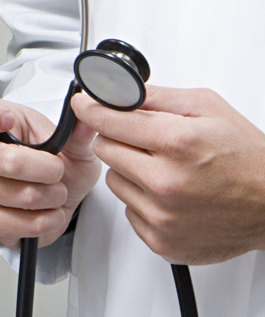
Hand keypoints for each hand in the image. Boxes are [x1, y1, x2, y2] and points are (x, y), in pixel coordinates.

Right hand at [0, 93, 100, 248]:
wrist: (62, 197)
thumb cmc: (58, 164)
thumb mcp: (74, 143)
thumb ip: (78, 128)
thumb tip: (83, 106)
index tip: (7, 120)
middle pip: (8, 162)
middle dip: (49, 172)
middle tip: (57, 172)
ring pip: (20, 196)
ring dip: (50, 198)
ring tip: (52, 193)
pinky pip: (15, 224)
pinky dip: (43, 222)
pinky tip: (45, 213)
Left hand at [74, 85, 264, 264]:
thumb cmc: (248, 158)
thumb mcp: (207, 107)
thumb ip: (156, 96)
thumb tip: (116, 91)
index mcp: (176, 143)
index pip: (106, 121)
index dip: (92, 108)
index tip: (84, 105)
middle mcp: (166, 182)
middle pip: (105, 149)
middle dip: (119, 139)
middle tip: (147, 142)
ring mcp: (163, 215)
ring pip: (114, 180)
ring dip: (131, 172)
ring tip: (166, 170)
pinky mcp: (162, 240)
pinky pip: (129, 211)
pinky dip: (143, 201)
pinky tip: (171, 195)